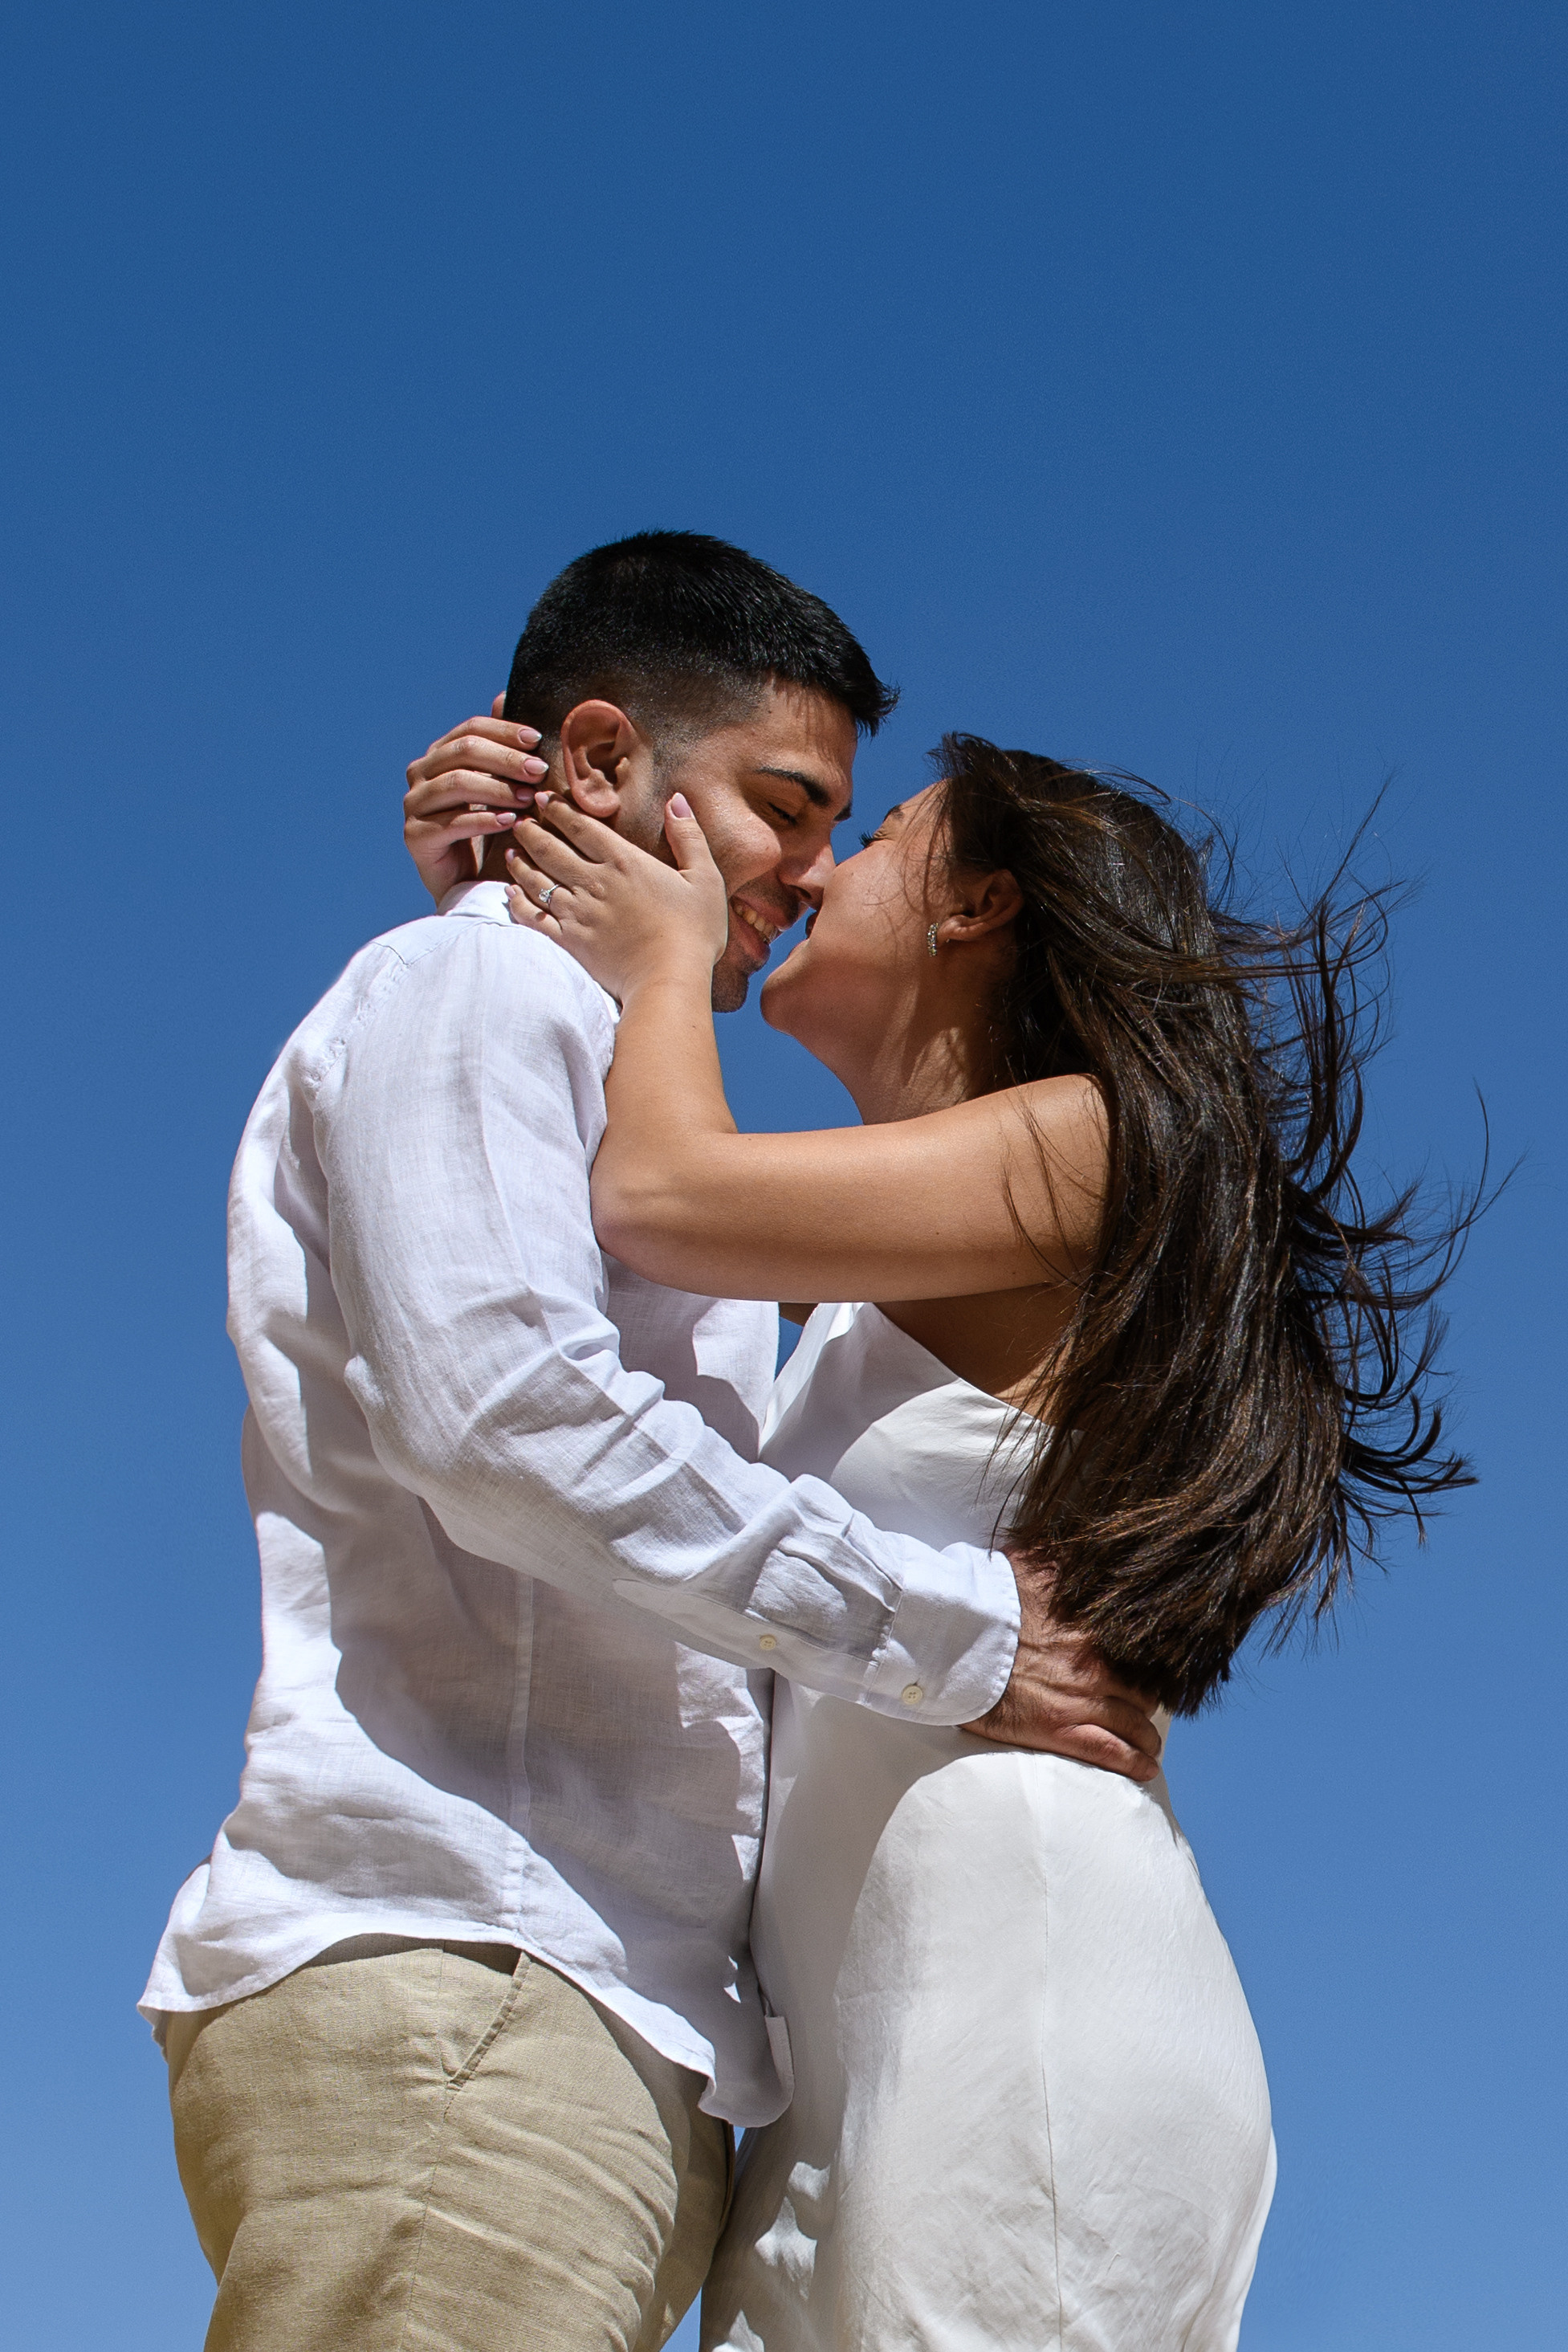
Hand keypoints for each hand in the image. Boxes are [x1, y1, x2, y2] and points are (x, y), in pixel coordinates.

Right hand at [403, 696, 550, 900]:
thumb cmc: (490, 829)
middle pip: (463, 752)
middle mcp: (420, 775)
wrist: (469, 881)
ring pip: (457, 784)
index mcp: (439, 755)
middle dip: (505, 758)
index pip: (469, 729)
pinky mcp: (415, 837)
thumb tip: (505, 695)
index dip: (503, 731)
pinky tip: (511, 821)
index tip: (537, 739)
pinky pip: (452, 822)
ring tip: (529, 797)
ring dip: (498, 788)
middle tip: (539, 770)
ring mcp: (413, 805)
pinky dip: (484, 820)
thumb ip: (500, 746)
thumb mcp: (500, 785)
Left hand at [505, 791, 730, 1001]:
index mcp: (623, 861)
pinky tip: (509, 894)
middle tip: (519, 822)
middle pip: (550, 849)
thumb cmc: (693, 931)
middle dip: (531, 832)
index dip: (558, 810)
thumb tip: (678, 799)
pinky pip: (533, 917)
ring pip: (536, 880)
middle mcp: (593, 882)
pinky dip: (517, 903)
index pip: (580, 826)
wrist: (670, 980)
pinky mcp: (569, 941)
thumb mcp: (704, 878)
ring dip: (519, 863)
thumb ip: (689, 836)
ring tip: (511, 852)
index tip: (544, 800)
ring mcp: (577, 913)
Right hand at [963, 1562, 1163, 1781]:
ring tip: (1149, 1744)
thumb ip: (1058, 1555)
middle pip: (1142, 1689)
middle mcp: (1096, 1665)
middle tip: (1146, 1707)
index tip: (1150, 1669)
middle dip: (1147, 1700)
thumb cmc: (990, 1601)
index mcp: (1092, 1628)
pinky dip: (1133, 1763)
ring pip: (1134, 1723)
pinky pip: (1111, 1753)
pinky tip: (1146, 1769)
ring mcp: (1082, 1700)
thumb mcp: (1028, 1563)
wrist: (958, 1640)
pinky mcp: (1061, 1730)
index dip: (1147, 1663)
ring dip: (1146, 1736)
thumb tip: (1077, 1540)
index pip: (1138, 1649)